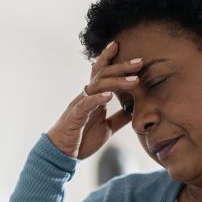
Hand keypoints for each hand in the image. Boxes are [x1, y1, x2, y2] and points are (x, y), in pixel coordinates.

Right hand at [47, 41, 139, 158]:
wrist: (62, 154)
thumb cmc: (81, 139)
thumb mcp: (107, 127)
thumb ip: (120, 117)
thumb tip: (135, 109)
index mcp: (93, 97)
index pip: (102, 73)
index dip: (111, 59)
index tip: (123, 47)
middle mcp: (86, 96)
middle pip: (103, 74)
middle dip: (121, 66)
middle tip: (140, 61)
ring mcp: (80, 104)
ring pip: (97, 86)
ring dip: (117, 82)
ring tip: (134, 80)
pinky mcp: (74, 116)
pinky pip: (86, 104)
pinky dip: (97, 99)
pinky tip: (109, 96)